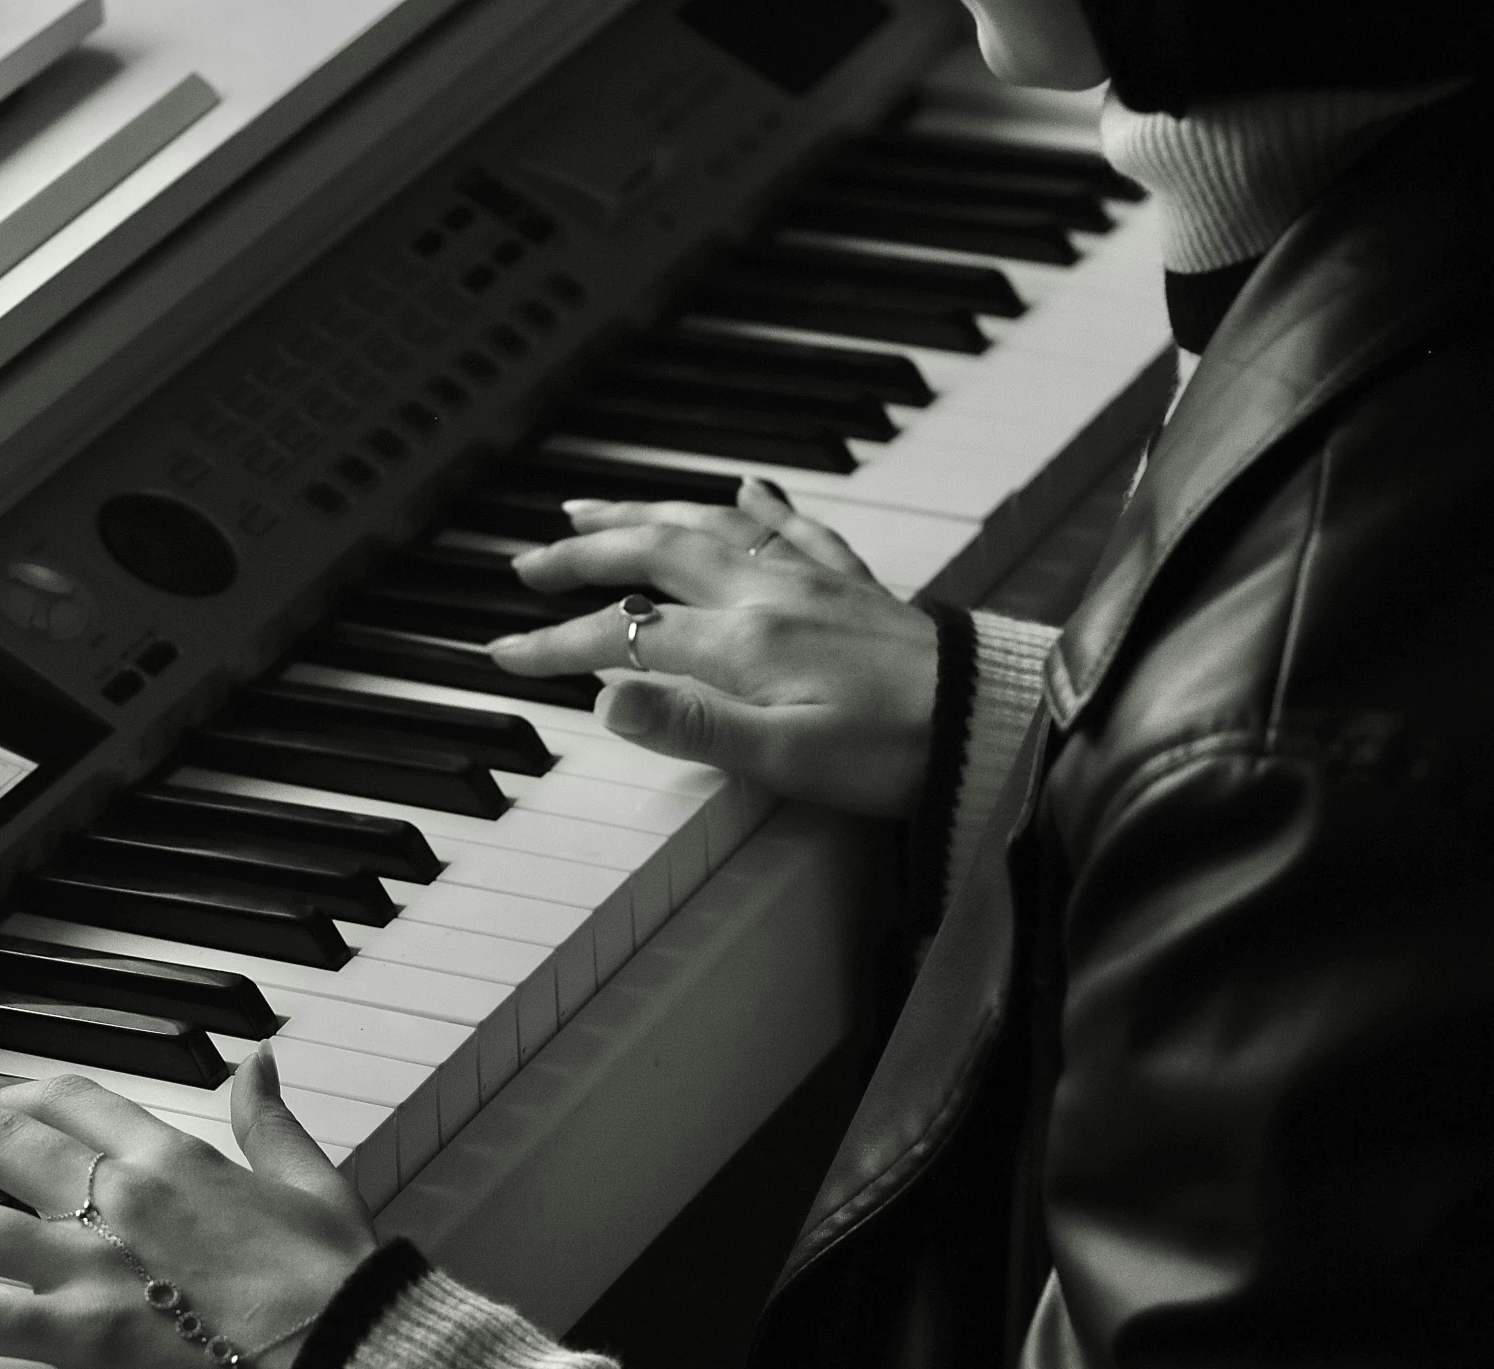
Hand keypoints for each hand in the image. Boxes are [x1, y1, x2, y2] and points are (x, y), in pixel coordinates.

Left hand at [0, 1046, 374, 1368]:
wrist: (345, 1344)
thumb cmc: (335, 1274)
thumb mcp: (310, 1178)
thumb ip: (270, 1119)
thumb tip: (262, 1063)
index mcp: (172, 1154)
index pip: (66, 1100)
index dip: (3, 1101)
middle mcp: (118, 1194)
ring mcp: (93, 1260)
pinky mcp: (80, 1329)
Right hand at [488, 478, 940, 817]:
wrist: (990, 723)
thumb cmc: (895, 751)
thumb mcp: (785, 756)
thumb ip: (692, 726)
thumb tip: (607, 699)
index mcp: (744, 641)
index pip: (626, 635)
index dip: (558, 645)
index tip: (503, 652)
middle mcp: (771, 594)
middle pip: (656, 554)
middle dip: (585, 554)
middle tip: (529, 561)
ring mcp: (813, 582)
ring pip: (711, 526)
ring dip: (646, 511)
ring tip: (594, 507)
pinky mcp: (855, 587)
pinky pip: (796, 528)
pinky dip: (760, 506)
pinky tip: (747, 487)